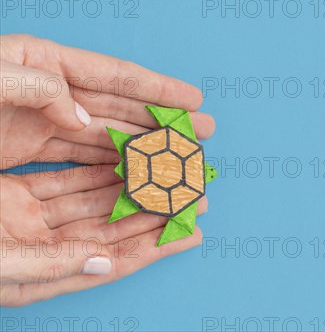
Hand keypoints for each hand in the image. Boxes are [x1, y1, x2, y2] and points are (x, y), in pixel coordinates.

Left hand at [0, 34, 214, 167]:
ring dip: (142, 146)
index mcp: (44, 62)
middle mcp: (51, 91)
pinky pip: (79, 158)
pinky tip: (135, 173)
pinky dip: (108, 166)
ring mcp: (41, 120)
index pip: (115, 75)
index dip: (158, 88)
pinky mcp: (29, 147)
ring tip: (176, 156)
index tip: (194, 99)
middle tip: (201, 131)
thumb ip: (39, 89)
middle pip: (119, 106)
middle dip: (162, 119)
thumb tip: (82, 119)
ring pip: (105, 135)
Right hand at [0, 166, 206, 306]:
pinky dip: (92, 172)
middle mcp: (47, 248)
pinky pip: (63, 181)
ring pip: (93, 202)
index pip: (117, 260)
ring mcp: (32, 221)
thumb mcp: (1, 265)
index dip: (157, 247)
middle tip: (190, 199)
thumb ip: (52, 264)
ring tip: (165, 176)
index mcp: (47, 274)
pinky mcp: (16, 197)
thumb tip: (105, 260)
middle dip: (154, 213)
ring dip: (129, 190)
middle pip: (113, 228)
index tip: (192, 234)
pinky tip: (120, 163)